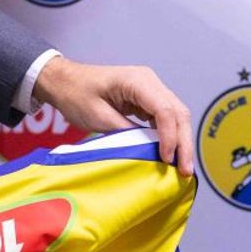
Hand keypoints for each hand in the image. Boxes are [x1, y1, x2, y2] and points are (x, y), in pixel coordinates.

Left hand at [33, 57, 193, 176]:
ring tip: (181, 168)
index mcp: (137, 80)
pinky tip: (170, 155)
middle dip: (183, 143)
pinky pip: (165, 119)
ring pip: (176, 117)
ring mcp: (150, 90)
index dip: (169, 137)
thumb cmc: (76, 94)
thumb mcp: (98, 116)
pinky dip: (169, 137)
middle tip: (185, 171)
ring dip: (180, 142)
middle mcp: (150, 82)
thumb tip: (149, 150)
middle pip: (178, 113)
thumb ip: (125, 132)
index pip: (165, 110)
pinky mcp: (147, 100)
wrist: (64, 81)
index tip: (166, 160)